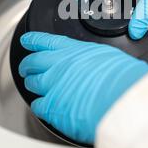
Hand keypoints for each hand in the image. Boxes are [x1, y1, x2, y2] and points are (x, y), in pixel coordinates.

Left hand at [19, 32, 147, 144]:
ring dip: (33, 84)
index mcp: (72, 50)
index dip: (33, 40)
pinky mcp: (52, 106)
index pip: (46, 41)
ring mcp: (53, 85)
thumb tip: (90, 63)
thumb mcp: (106, 54)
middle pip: (33, 62)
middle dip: (27, 65)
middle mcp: (58, 65)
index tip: (26, 40)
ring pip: (33, 83)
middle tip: (27, 68)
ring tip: (35, 86)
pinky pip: (37, 106)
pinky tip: (45, 107)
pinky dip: (40, 106)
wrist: (121, 97)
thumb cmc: (121, 77)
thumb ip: (90, 57)